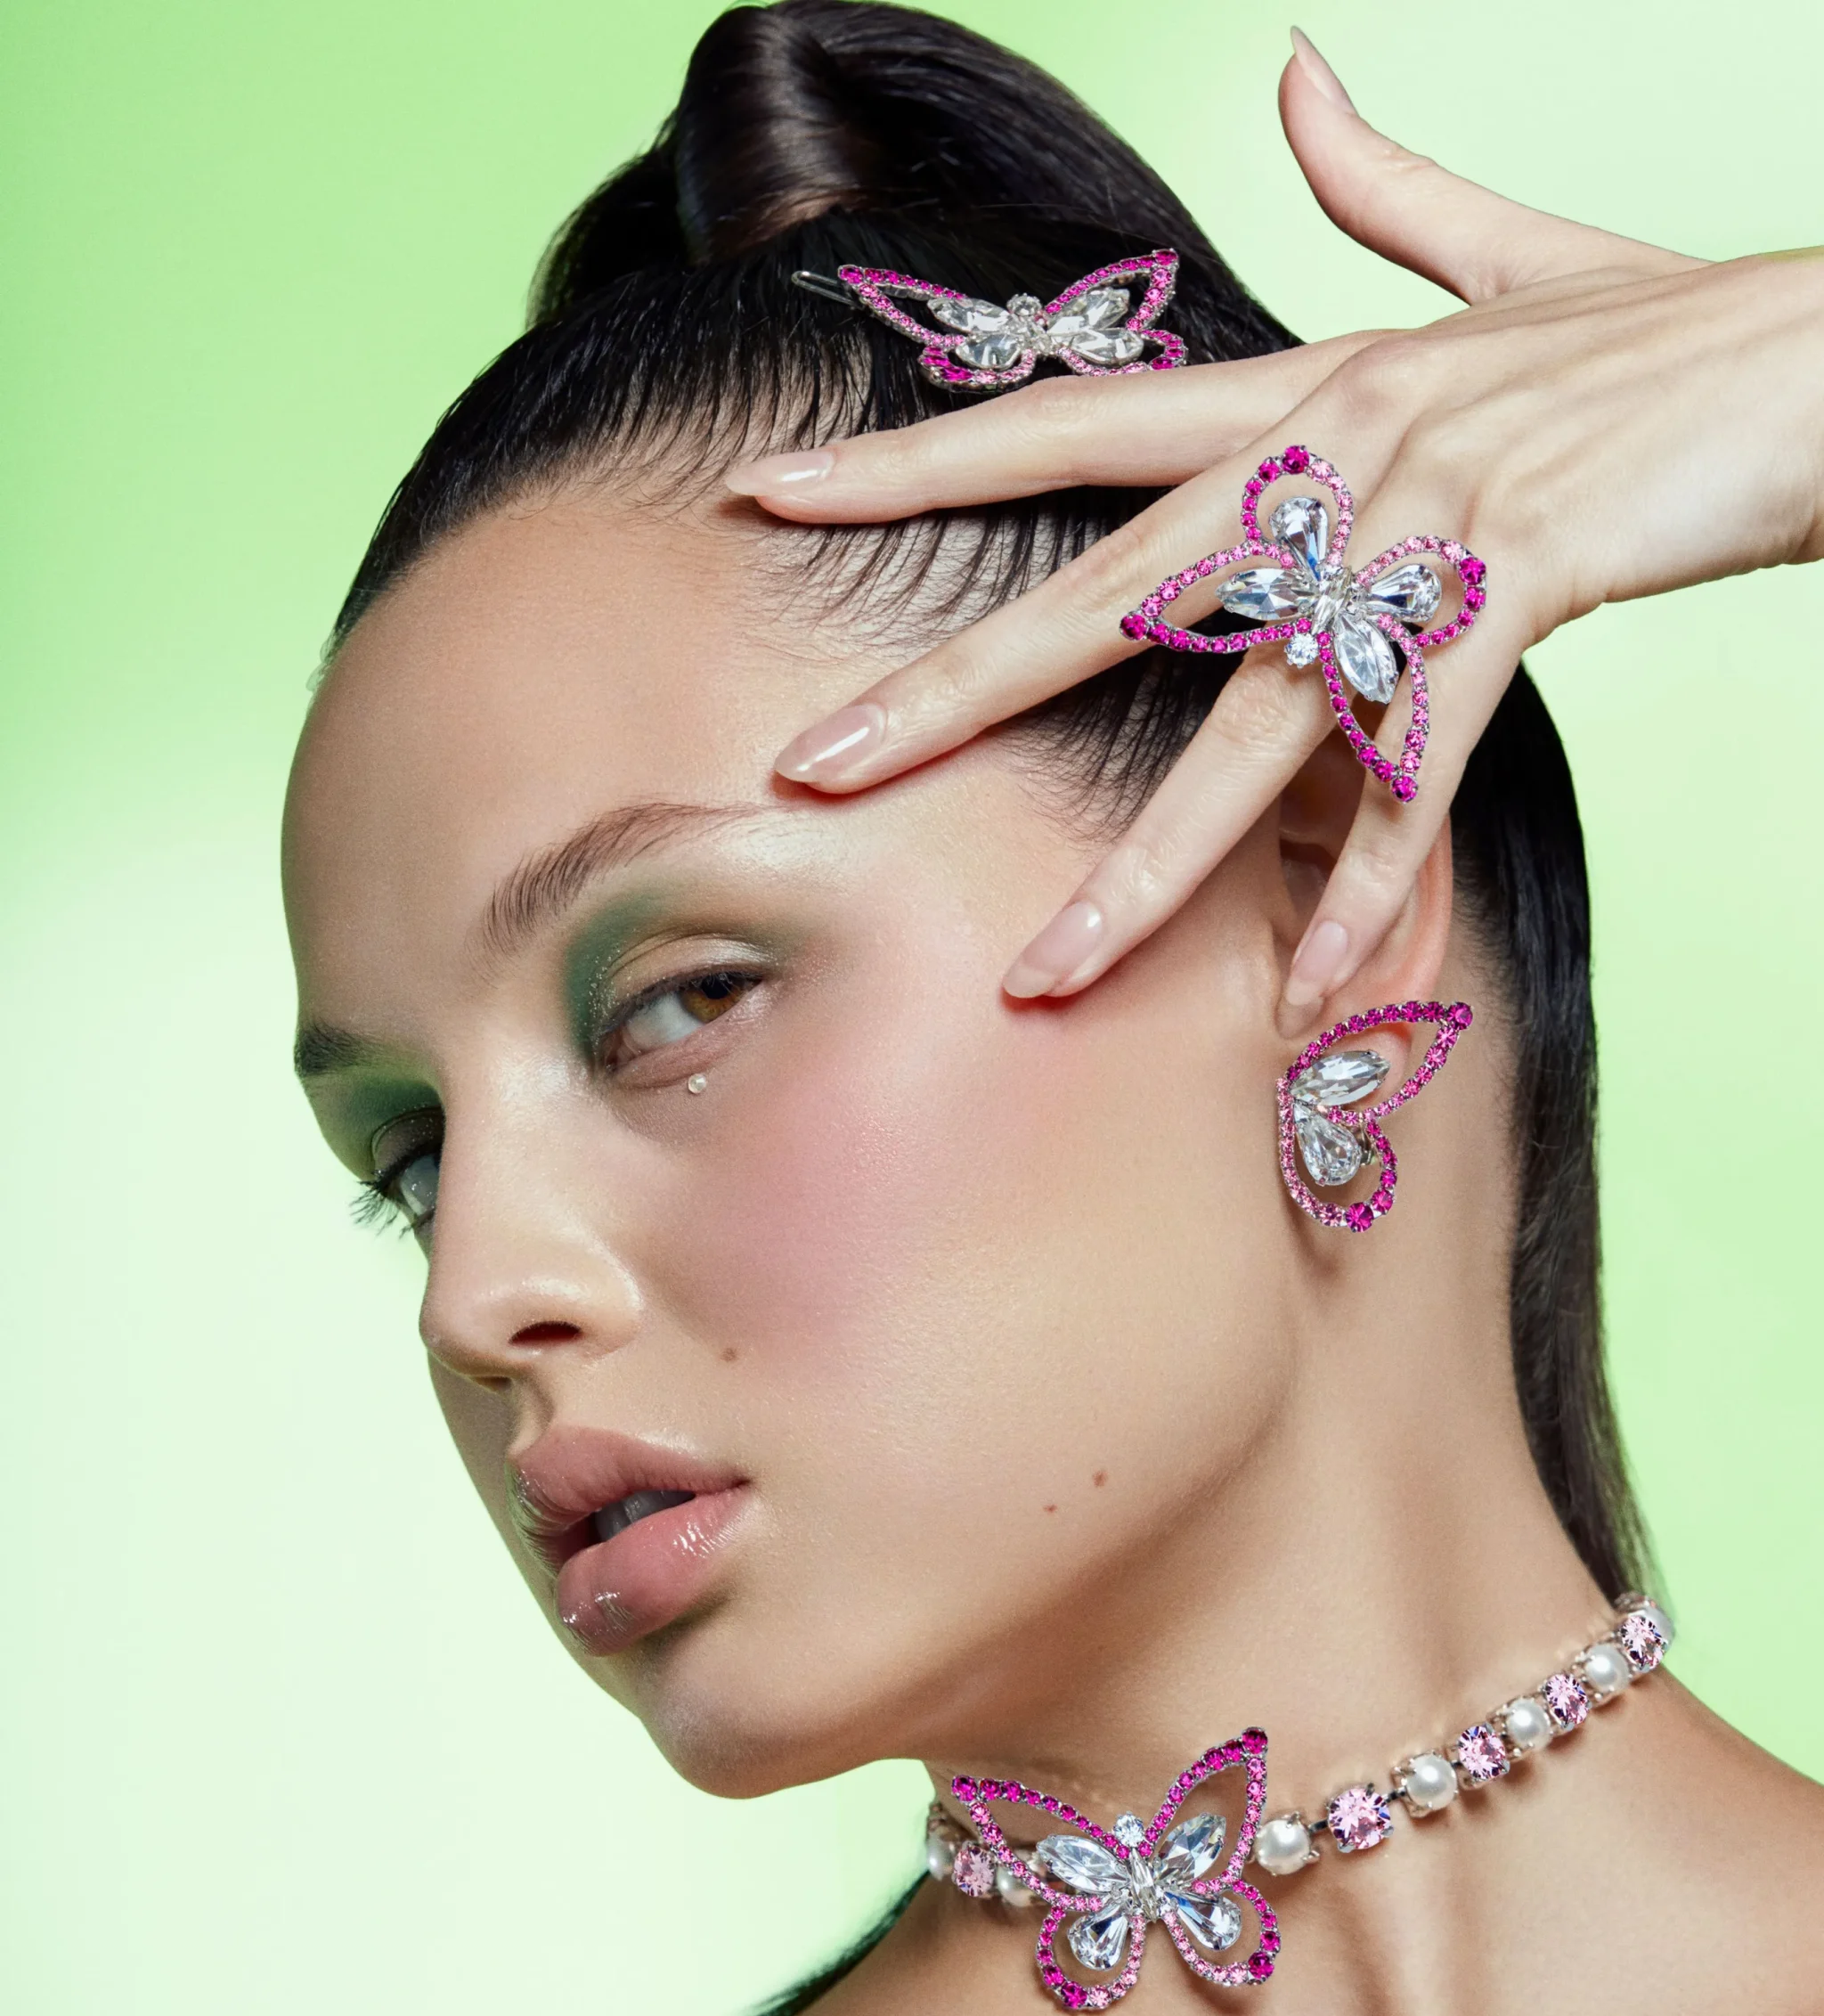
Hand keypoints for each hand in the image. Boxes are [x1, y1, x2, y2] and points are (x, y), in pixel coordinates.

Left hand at [728, 32, 1823, 1030]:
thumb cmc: (1663, 332)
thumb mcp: (1505, 255)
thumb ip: (1383, 190)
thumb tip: (1297, 76)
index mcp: (1303, 382)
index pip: (1064, 416)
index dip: (914, 458)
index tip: (772, 491)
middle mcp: (1333, 447)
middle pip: (1101, 582)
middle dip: (951, 684)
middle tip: (815, 769)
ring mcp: (1422, 519)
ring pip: (1246, 718)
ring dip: (1147, 863)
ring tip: (1043, 970)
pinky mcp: (1521, 583)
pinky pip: (1416, 764)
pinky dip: (1369, 883)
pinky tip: (1305, 990)